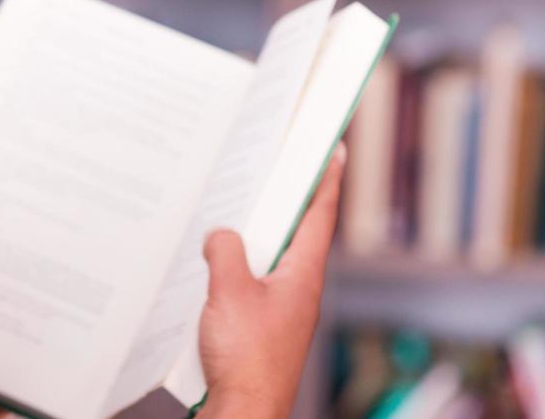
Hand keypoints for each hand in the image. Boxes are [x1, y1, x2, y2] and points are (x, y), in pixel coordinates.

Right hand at [195, 140, 345, 418]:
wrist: (244, 411)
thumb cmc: (247, 362)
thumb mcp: (229, 291)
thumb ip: (224, 250)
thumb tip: (220, 235)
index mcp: (302, 276)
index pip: (319, 216)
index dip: (326, 180)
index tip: (334, 151)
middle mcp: (297, 291)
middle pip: (294, 233)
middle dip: (285, 200)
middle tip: (280, 167)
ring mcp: (280, 311)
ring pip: (268, 259)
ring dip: (253, 236)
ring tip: (234, 211)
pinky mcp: (260, 328)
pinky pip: (249, 285)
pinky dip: (234, 268)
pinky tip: (210, 268)